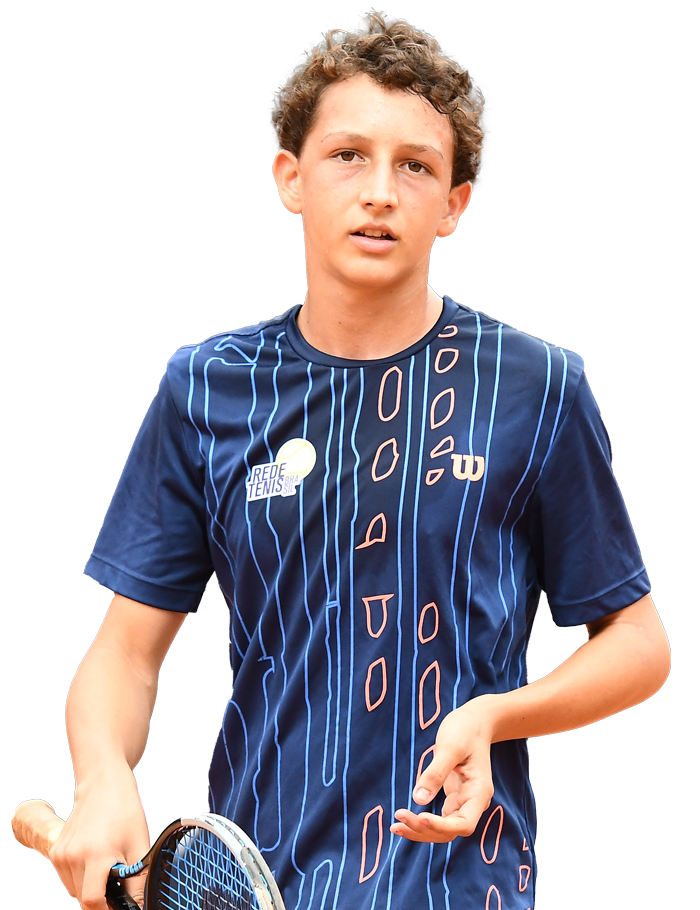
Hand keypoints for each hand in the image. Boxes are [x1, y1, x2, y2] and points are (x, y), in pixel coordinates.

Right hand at [49, 765, 149, 909]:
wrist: (103, 784)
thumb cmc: (125, 812)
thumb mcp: (140, 846)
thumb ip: (138, 882)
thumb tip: (138, 907)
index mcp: (95, 854)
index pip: (92, 901)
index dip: (107, 909)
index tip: (121, 906)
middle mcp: (72, 856)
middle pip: (84, 898)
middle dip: (103, 899)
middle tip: (120, 882)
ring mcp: (60, 855)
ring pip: (75, 891)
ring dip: (92, 888)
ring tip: (109, 865)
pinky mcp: (55, 852)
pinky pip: (69, 879)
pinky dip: (82, 878)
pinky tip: (96, 860)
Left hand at [391, 697, 495, 842]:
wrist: (475, 722)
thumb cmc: (465, 730)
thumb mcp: (450, 747)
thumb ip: (436, 773)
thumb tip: (419, 799)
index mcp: (479, 793)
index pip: (463, 824)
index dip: (442, 826)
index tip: (420, 817)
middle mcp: (473, 802)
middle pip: (450, 831)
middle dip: (424, 830)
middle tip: (397, 822)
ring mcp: (463, 802)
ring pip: (443, 829)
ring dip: (420, 830)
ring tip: (396, 826)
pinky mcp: (453, 798)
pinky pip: (438, 818)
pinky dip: (421, 821)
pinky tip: (404, 820)